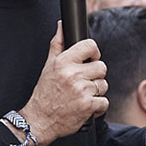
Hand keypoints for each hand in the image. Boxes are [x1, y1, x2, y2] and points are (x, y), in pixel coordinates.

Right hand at [20, 25, 106, 145]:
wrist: (40, 119)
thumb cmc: (45, 93)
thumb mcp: (48, 65)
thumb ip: (57, 44)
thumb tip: (61, 25)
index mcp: (64, 62)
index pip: (90, 46)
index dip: (93, 53)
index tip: (90, 60)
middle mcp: (73, 74)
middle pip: (101, 66)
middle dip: (95, 75)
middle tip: (84, 81)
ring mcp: (82, 90)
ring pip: (104, 85)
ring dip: (96, 91)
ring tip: (82, 95)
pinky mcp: (88, 106)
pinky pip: (104, 102)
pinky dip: (98, 106)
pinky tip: (86, 106)